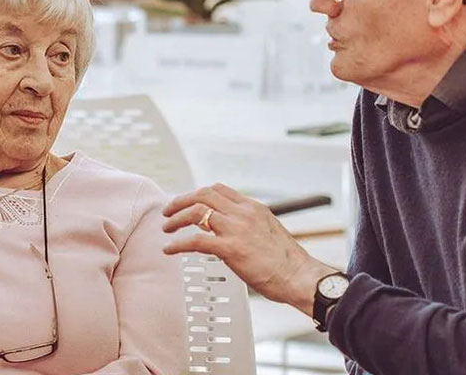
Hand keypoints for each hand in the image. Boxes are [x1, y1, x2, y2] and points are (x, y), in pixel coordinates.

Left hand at [162, 183, 336, 315]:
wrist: (299, 276)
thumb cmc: (286, 261)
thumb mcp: (267, 230)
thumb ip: (247, 224)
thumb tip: (226, 228)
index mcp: (252, 207)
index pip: (218, 189)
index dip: (198, 193)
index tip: (186, 201)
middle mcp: (243, 213)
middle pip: (203, 195)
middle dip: (181, 200)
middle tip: (168, 211)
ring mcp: (236, 229)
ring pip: (196, 212)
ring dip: (176, 218)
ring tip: (167, 227)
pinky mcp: (231, 248)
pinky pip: (196, 240)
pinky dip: (178, 244)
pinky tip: (170, 249)